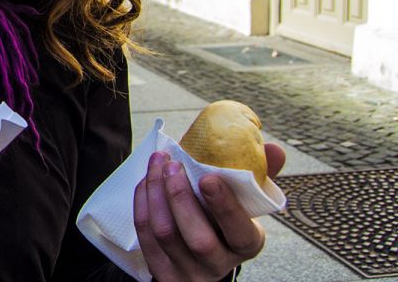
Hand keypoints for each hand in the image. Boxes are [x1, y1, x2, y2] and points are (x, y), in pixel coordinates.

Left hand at [134, 143, 284, 280]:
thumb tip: (275, 148)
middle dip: (181, 197)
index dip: (224, 207)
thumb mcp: (246, 203)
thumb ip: (260, 175)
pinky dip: (142, 204)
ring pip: (166, 234)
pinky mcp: (162, 270)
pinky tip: (146, 181)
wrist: (200, 255)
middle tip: (172, 164)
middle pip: (198, 239)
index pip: (239, 233)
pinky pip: (146, 236)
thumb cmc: (224, 218)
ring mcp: (188, 270)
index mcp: (245, 245)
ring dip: (156, 193)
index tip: (209, 178)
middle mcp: (218, 265)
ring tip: (157, 164)